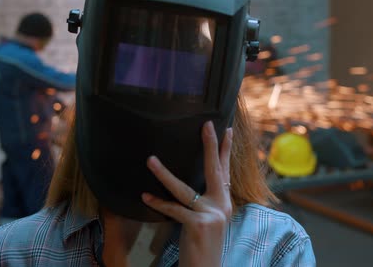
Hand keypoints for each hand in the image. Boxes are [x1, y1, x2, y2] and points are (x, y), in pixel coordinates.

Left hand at [142, 121, 232, 266]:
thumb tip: (184, 185)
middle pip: (214, 170)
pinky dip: (158, 203)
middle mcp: (221, 206)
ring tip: (150, 160)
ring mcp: (211, 215)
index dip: (226, 150)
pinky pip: (173, 209)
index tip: (227, 129)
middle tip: (206, 125)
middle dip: (210, 145)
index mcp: (224, 203)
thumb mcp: (207, 221)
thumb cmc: (202, 247)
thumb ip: (201, 202)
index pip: (224, 171)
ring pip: (183, 189)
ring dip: (163, 174)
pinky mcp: (199, 224)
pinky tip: (145, 196)